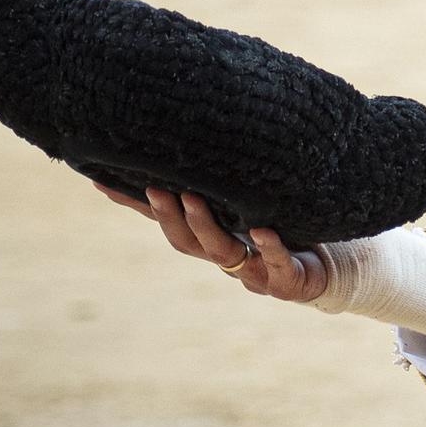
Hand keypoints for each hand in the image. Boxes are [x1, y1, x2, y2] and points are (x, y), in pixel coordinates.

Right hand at [95, 183, 329, 301]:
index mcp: (211, 238)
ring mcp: (254, 271)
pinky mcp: (285, 280)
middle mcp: (226, 257)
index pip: (166, 221)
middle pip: (185, 241)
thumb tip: (192, 146)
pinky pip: (276, 264)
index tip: (104, 184)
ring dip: (205, 225)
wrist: (322, 271)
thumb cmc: (279, 233)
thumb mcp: (247, 206)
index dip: (136, 206)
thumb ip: (221, 185)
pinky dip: (269, 247)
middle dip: (169, 214)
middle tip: (157, 186)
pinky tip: (262, 230)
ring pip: (221, 252)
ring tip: (195, 198)